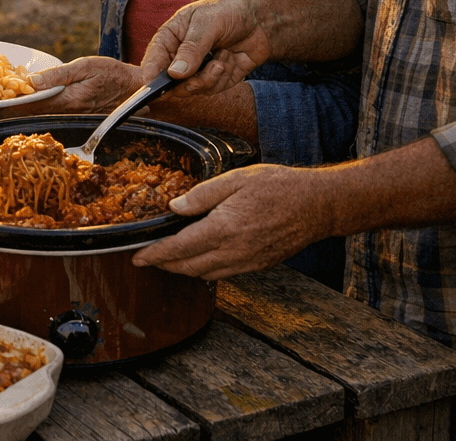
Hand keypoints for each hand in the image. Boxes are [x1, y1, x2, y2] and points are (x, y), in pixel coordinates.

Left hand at [25, 56, 143, 113]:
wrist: (134, 88)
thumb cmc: (111, 73)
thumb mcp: (85, 66)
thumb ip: (58, 75)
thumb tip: (33, 81)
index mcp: (69, 100)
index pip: (34, 104)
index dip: (14, 102)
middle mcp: (69, 112)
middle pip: (35, 112)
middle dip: (15, 107)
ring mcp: (73, 116)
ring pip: (42, 115)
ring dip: (25, 109)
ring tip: (7, 101)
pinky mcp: (77, 116)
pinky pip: (52, 115)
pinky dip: (38, 109)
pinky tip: (30, 103)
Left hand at [132, 164, 332, 279]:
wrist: (318, 205)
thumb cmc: (279, 187)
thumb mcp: (235, 180)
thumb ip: (202, 195)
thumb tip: (175, 207)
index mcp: (224, 229)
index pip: (179, 248)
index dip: (155, 255)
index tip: (137, 257)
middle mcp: (234, 251)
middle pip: (188, 267)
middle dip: (164, 265)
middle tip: (148, 258)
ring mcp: (248, 262)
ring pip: (206, 275)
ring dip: (184, 270)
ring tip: (169, 259)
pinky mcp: (259, 265)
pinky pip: (225, 274)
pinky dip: (206, 271)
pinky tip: (201, 259)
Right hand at [140, 0, 271, 97]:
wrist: (262, 19)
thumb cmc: (230, 11)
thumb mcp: (208, 23)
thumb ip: (191, 49)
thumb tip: (174, 74)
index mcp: (171, 37)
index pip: (153, 60)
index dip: (150, 75)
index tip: (152, 87)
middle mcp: (180, 55)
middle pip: (171, 82)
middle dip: (188, 81)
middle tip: (202, 73)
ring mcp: (198, 68)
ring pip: (193, 88)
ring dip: (211, 76)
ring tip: (223, 57)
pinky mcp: (216, 78)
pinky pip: (213, 89)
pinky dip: (224, 77)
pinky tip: (232, 59)